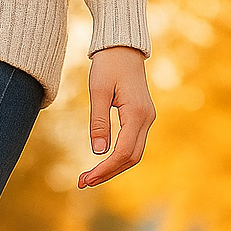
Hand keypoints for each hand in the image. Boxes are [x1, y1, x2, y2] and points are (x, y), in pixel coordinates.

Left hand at [78, 46, 155, 187]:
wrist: (122, 47)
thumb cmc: (108, 65)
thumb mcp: (99, 91)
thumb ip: (99, 122)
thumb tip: (98, 152)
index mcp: (138, 113)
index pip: (122, 152)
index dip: (104, 169)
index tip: (85, 179)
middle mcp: (147, 119)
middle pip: (130, 158)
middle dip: (107, 173)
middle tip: (82, 183)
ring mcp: (146, 119)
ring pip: (132, 154)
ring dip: (112, 168)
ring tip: (89, 177)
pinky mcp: (141, 118)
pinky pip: (131, 145)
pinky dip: (117, 158)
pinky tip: (100, 163)